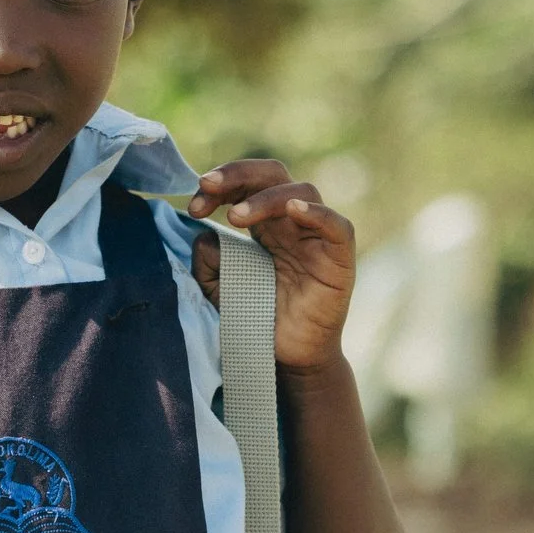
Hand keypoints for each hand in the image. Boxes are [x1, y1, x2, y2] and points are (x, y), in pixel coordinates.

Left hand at [187, 160, 356, 374]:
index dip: (220, 186)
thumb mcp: (219, 290)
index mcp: (266, 223)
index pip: (246, 184)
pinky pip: (338, 226)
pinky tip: (293, 211)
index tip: (193, 207)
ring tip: (234, 217)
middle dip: (237, 174)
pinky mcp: (340, 259)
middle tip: (207, 186)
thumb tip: (204, 236)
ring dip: (265, 197)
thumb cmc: (257, 319)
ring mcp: (318, 238)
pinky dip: (318, 213)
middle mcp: (292, 223)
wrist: (287, 358)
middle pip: (273, 174)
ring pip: (302, 192)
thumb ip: (208, 263)